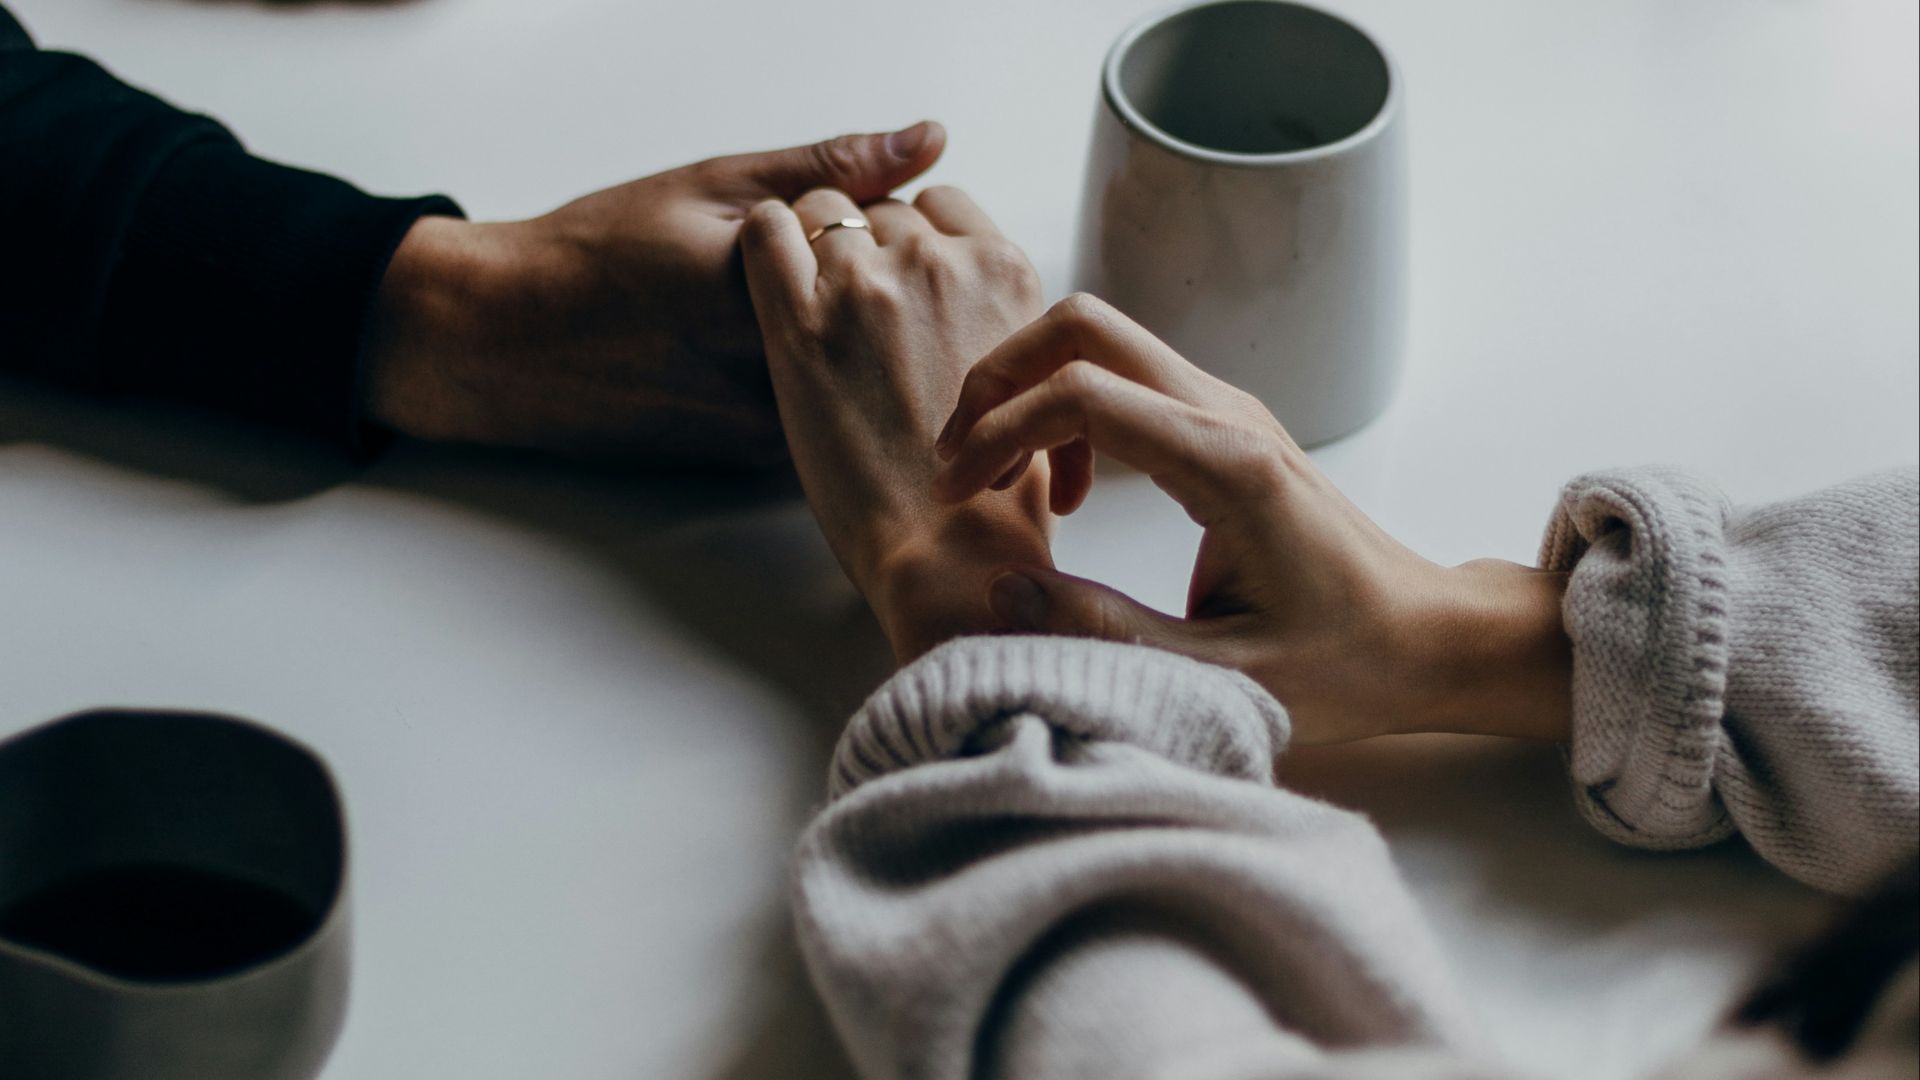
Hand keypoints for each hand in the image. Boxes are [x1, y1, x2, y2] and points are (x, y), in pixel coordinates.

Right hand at [365, 122, 946, 463]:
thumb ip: (829, 168)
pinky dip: (820, 381)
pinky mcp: (758, 460)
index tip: (836, 218)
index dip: (880, 231)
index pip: (896, 258)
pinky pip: (825, 413)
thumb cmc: (599, 256)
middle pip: (889, 327)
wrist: (509, 345)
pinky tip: (751, 351)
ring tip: (756, 312)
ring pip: (861, 378)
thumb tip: (928, 140)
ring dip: (854, 343)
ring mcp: (771, 428)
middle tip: (804, 264)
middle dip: (876, 290)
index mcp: (773, 296)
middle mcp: (779, 377)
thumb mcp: (713, 186)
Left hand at [739, 186, 1052, 661]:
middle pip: (882, 208)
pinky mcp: (800, 320)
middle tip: (850, 310)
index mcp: (1004, 272)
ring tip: (808, 306)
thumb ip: (1001, 320)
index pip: (943, 204)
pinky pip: (765, 228)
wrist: (948, 550)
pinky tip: (767, 282)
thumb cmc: (994, 491)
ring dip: (811, 246)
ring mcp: (869, 283)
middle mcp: (940, 262)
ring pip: (822, 209)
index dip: (913, 235)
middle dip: (863, 246)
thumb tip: (974, 307)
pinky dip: (763, 242)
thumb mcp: (1031, 379)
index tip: (898, 276)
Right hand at [931, 294, 1572, 743]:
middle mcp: (1227, 414)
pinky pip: (1126, 380)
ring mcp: (1229, 410)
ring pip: (1101, 341)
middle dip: (1000, 378)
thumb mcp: (1220, 676)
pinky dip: (1069, 412)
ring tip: (1001, 481)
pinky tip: (1068, 494)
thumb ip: (1105, 633)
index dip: (998, 432)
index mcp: (1227, 465)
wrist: (1428, 638)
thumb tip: (1000, 593)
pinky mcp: (1225, 426)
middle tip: (961, 463)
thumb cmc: (1346, 664)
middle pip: (1084, 326)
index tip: (958, 494)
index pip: (1082, 393)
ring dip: (1031, 392)